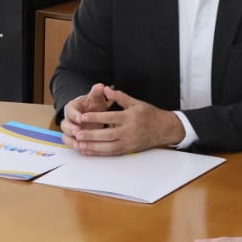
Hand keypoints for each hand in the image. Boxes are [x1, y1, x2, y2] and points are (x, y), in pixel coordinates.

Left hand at [61, 84, 181, 154]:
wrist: (164, 128)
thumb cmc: (149, 114)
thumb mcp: (136, 102)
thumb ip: (119, 96)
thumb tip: (106, 89)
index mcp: (130, 117)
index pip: (110, 117)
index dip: (96, 117)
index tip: (83, 117)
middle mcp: (129, 131)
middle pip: (107, 134)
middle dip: (91, 135)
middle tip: (77, 133)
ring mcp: (129, 142)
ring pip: (108, 147)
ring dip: (93, 146)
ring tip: (79, 144)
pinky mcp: (128, 149)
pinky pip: (112, 153)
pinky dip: (99, 153)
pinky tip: (89, 151)